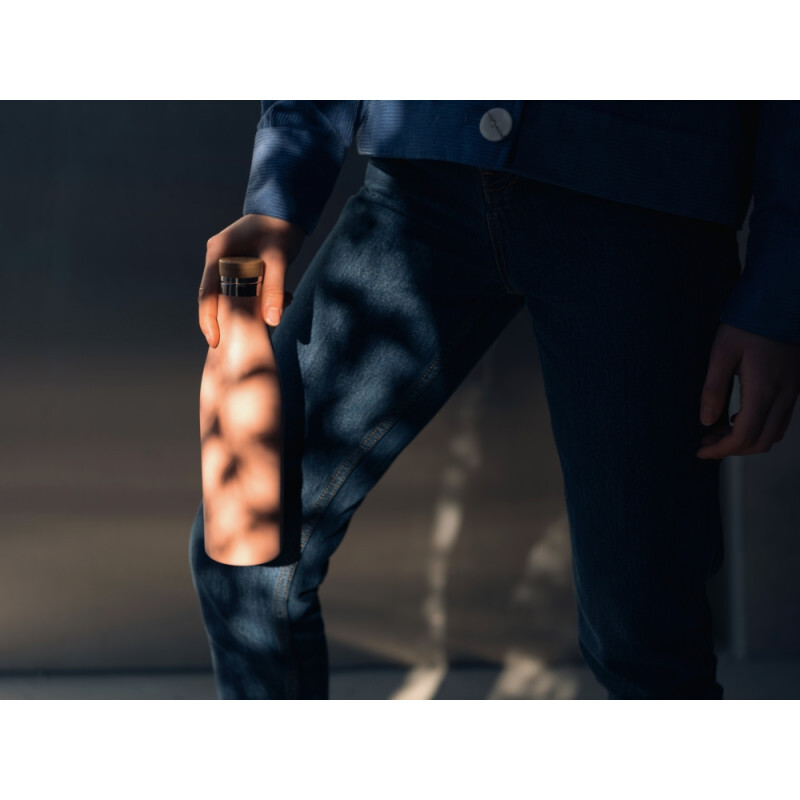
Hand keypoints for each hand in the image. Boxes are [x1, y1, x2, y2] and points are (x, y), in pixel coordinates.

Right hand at [199, 214, 304, 347]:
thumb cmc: (280, 229)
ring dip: (246, 309)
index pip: (207, 293)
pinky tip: (275, 304)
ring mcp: (225, 260)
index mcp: (218, 253)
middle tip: (238, 341)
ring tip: (265, 321)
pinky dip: (255, 299)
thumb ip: (274, 289)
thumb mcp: (279, 259)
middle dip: (227, 319)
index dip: (208, 319)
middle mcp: (216, 257)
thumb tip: (272, 322)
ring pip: (229, 293)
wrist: (286, 209)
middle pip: (214, 296)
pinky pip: (240, 287)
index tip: (214, 341)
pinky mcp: (238, 264)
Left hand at [697, 323, 799, 458]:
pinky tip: (738, 418)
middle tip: (707, 442)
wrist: (779, 302)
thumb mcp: (721, 353)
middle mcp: (783, 395)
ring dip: (746, 440)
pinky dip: (759, 428)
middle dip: (733, 449)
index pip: (745, 436)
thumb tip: (705, 421)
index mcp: (763, 389)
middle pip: (762, 442)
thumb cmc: (748, 324)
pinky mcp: (794, 387)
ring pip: (774, 434)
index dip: (722, 450)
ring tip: (718, 432)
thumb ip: (713, 389)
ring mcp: (792, 392)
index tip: (702, 450)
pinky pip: (780, 420)